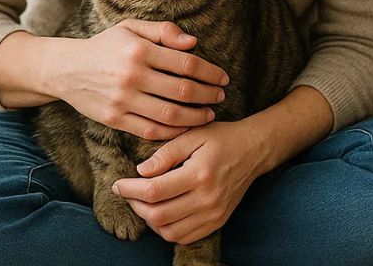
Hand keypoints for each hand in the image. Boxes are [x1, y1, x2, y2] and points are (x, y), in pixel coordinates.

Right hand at [58, 19, 229, 139]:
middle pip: (182, 90)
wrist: (67, 69)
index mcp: (139, 49)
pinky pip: (150, 130)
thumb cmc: (106, 46)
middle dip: (207, 95)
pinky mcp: (115, 119)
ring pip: (169, 115)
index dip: (209, 72)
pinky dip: (173, 132)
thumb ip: (163, 31)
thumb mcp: (131, 28)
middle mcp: (132, 75)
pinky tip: (186, 127)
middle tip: (221, 96)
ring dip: (195, 117)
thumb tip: (193, 43)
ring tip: (209, 114)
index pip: (185, 63)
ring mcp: (122, 100)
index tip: (222, 78)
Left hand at [112, 120, 266, 245]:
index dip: (130, 190)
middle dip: (136, 206)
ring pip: (170, 232)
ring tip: (143, 203)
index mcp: (199, 174)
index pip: (155, 191)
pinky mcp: (217, 222)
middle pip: (159, 216)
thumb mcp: (193, 135)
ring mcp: (214, 214)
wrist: (254, 151)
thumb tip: (141, 171)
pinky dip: (167, 230)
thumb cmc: (221, 138)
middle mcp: (207, 199)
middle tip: (127, 193)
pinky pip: (184, 237)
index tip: (118, 184)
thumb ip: (166, 154)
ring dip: (150, 221)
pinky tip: (161, 213)